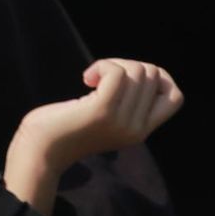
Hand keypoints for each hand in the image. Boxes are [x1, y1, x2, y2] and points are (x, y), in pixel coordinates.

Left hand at [7, 58, 183, 176]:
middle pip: (152, 74)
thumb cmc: (64, 127)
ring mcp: (121, 121)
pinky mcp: (102, 112)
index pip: (176, 97)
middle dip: (126, 64)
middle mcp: (137, 129)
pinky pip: (117, 72)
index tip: (127, 78)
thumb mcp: (104, 115)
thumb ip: (125, 101)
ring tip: (92, 79)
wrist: (38, 151)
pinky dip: (103, 65)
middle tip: (100, 77)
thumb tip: (138, 69)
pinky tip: (86, 78)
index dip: (157, 77)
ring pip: (137, 70)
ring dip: (112, 64)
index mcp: (141, 131)